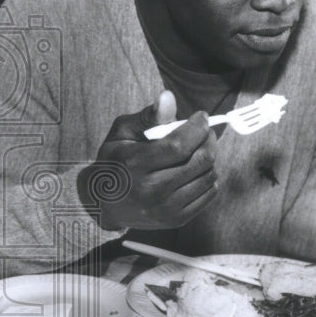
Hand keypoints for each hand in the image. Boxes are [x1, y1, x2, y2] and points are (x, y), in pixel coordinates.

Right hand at [80, 90, 218, 231]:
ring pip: (208, 177)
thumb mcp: (122, 132)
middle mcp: (151, 190)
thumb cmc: (116, 160)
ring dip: (210, 158)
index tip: (202, 116)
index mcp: (135, 164)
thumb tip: (169, 97)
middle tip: (205, 131)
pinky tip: (197, 168)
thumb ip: (148, 115)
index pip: (179, 145)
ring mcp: (166, 209)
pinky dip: (209, 177)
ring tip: (200, 149)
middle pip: (199, 161)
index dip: (197, 128)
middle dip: (209, 139)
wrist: (105, 202)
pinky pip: (209, 194)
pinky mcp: (177, 220)